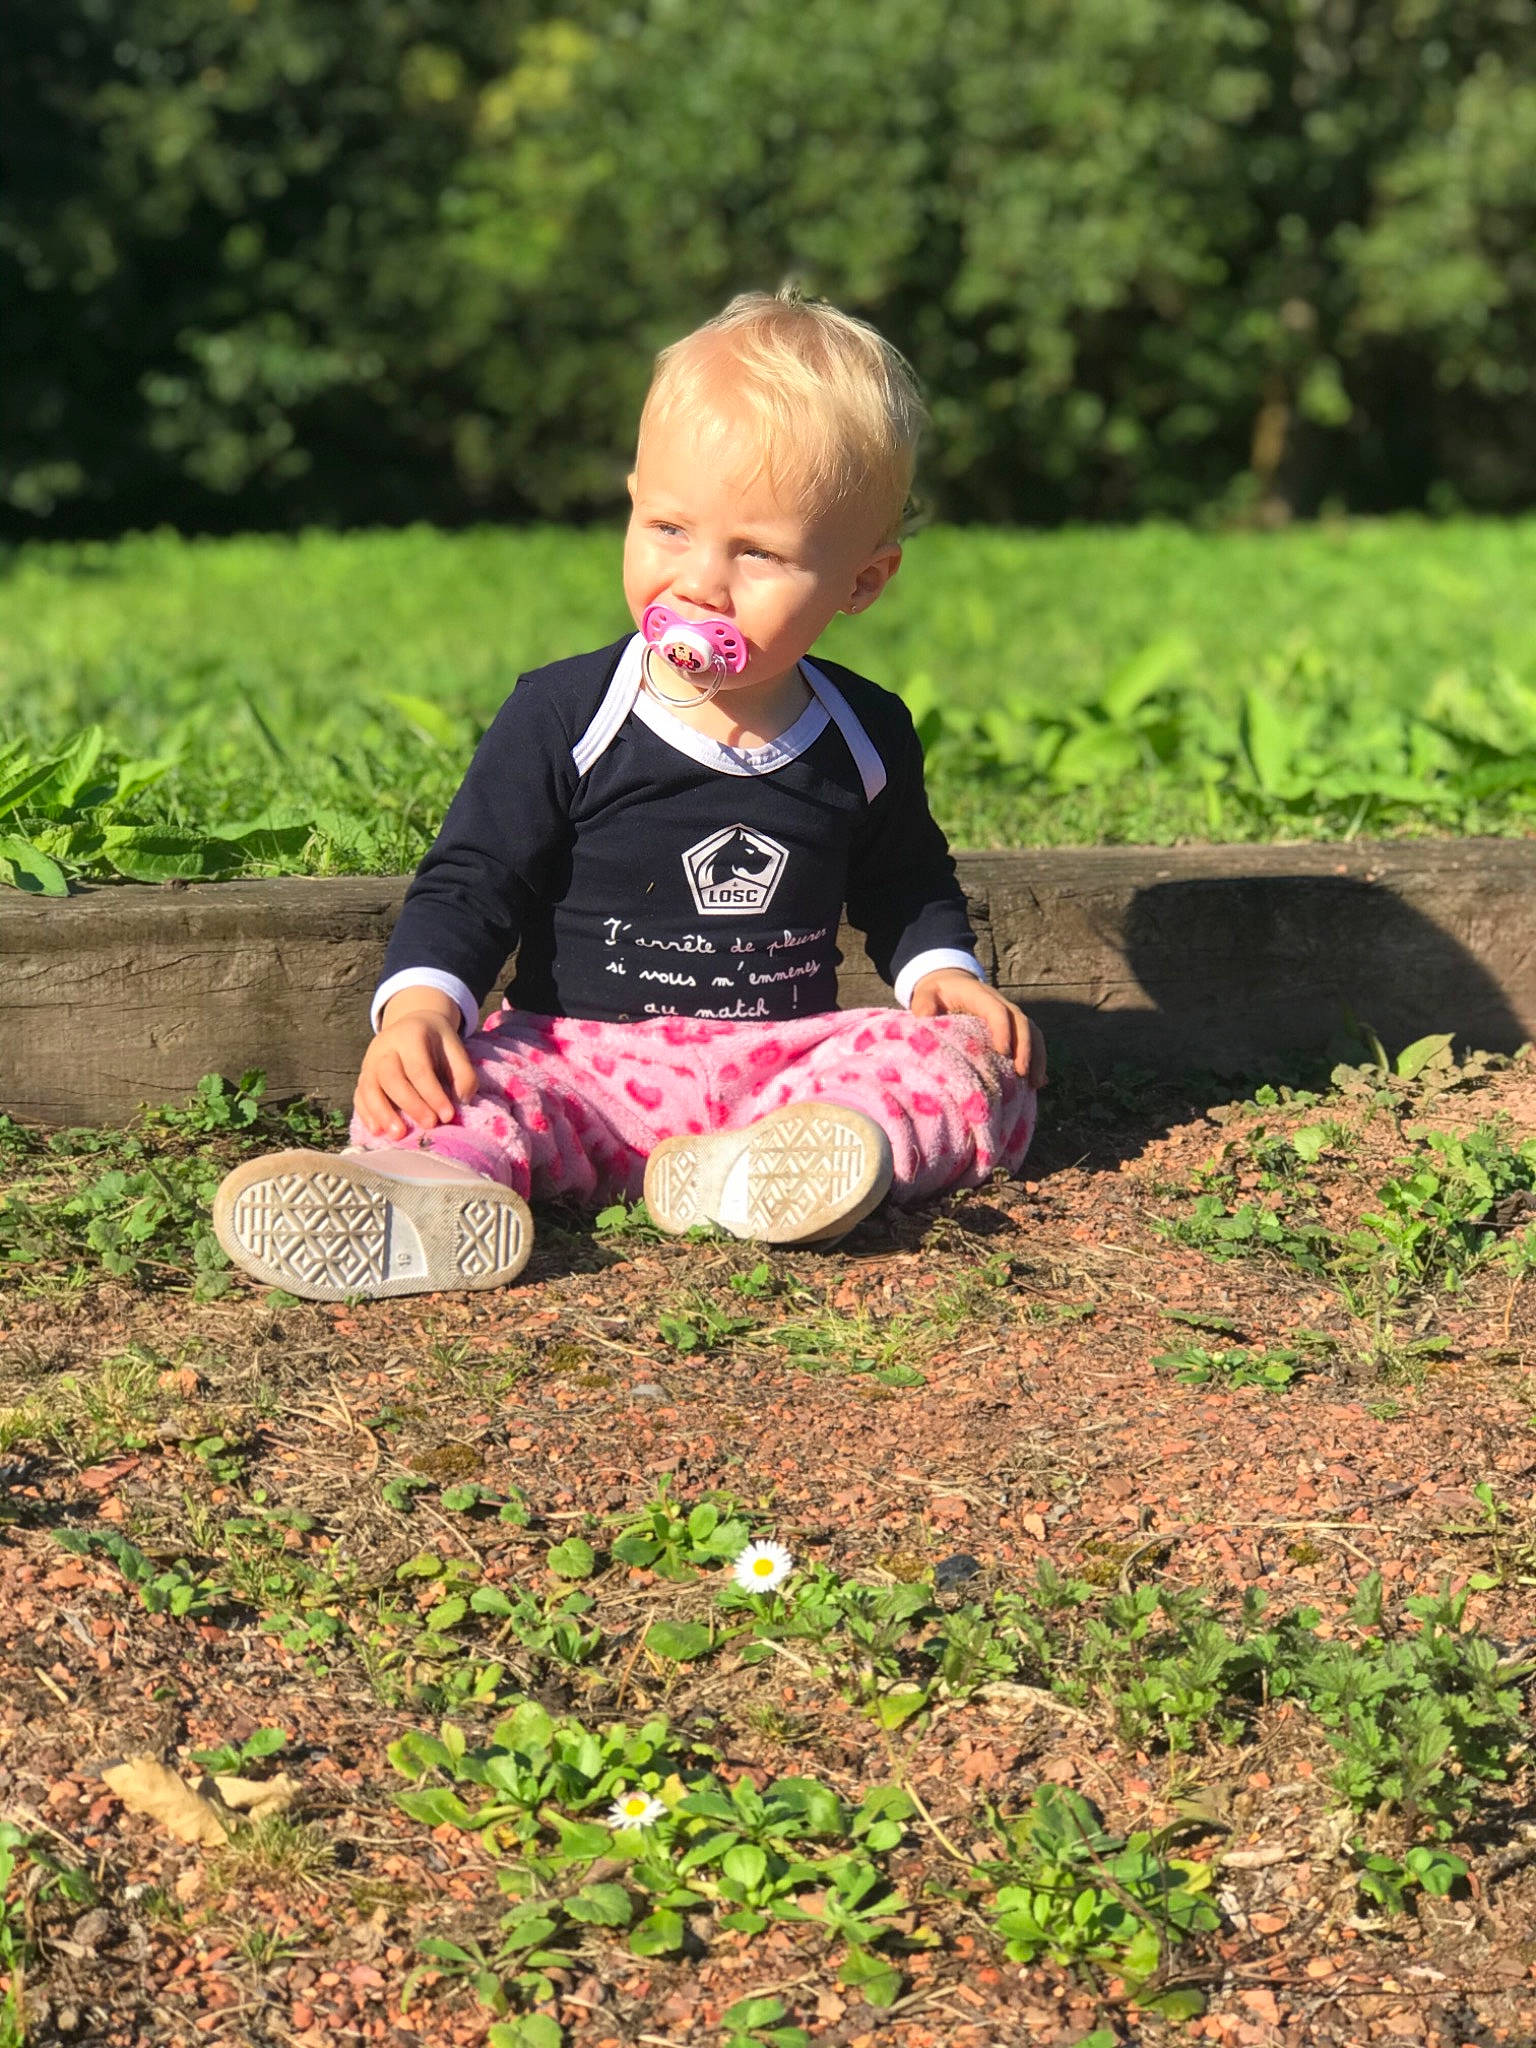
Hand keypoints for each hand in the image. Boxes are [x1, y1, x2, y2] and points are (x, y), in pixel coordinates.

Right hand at [354, 988, 478, 1139]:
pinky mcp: (363, 1075)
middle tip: (429, 1125)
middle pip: (391, 1077)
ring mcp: (369, 1061)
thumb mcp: (455, 1048)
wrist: (412, 1024)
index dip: (433, 1094)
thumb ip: (464, 1073)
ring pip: (369, 1087)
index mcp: (410, 1036)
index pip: (419, 1069)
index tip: (447, 1115)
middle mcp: (385, 1047)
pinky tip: (377, 1131)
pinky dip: (366, 1113)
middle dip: (410, 1104)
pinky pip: (359, 1095)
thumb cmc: (436, 1042)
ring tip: (398, 1134)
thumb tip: (462, 1101)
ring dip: (382, 1113)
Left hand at [909, 968, 1046, 1086]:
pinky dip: (1037, 1061)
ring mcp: (1010, 1017)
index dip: (1003, 1029)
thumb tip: (924, 1019)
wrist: (950, 985)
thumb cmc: (938, 993)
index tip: (1002, 1052)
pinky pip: (1032, 1042)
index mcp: (981, 996)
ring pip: (1032, 1032)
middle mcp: (1001, 1004)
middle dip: (1025, 1048)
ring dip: (1036, 1056)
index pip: (997, 1010)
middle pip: (1022, 1022)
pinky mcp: (1013, 1030)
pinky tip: (1038, 1083)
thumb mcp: (926, 994)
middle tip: (1022, 1073)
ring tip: (1035, 1083)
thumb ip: (923, 1004)